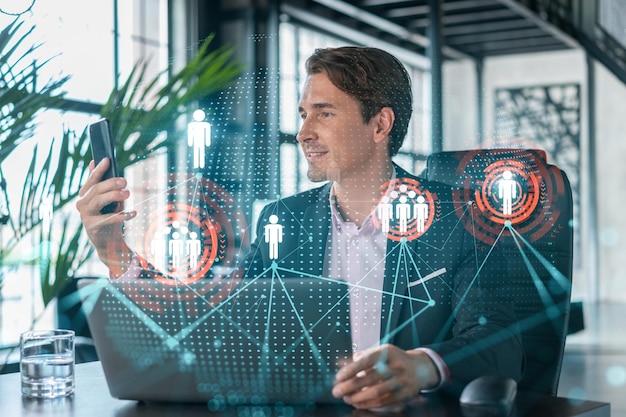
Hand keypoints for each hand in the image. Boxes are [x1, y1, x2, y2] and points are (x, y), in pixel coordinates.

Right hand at [76, 158, 135, 275]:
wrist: (106, 241)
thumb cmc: (106, 216)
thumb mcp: (104, 199)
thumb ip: (98, 183)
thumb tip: (93, 161)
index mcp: (84, 195)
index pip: (91, 180)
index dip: (98, 170)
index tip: (107, 160)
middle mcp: (82, 204)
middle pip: (96, 190)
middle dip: (111, 183)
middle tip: (125, 181)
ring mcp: (86, 216)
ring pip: (99, 201)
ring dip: (114, 196)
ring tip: (127, 193)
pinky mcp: (93, 227)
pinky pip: (109, 219)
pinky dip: (122, 215)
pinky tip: (133, 212)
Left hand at [332, 344, 439, 409]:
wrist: (419, 369)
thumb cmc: (393, 360)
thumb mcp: (380, 352)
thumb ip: (361, 357)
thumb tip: (340, 364)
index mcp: (387, 352)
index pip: (367, 360)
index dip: (351, 369)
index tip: (338, 377)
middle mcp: (396, 365)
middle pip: (369, 378)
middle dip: (350, 386)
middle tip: (336, 391)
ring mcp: (402, 381)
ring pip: (376, 392)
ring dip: (357, 397)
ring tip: (346, 398)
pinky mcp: (404, 394)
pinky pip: (383, 402)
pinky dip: (367, 404)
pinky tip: (357, 403)